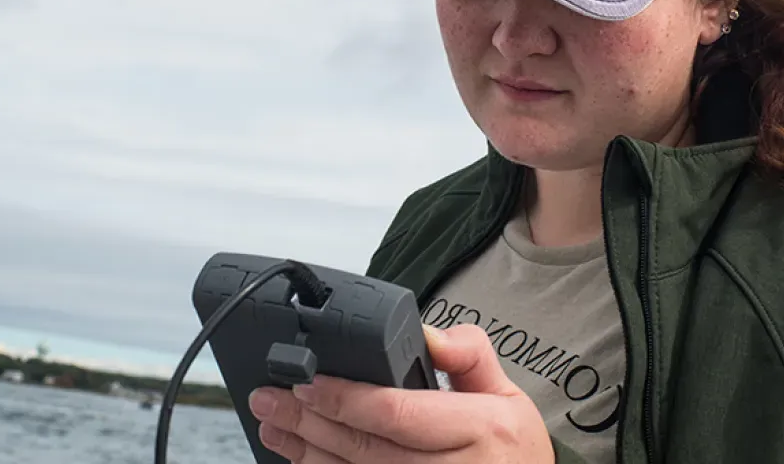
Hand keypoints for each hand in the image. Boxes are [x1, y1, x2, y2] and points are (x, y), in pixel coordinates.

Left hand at [247, 323, 554, 462]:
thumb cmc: (513, 452)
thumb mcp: (508, 395)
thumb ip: (467, 355)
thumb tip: (425, 333)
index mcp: (481, 430)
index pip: (398, 414)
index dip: (345, 399)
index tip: (307, 383)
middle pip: (364, 448)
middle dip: (308, 422)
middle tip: (270, 399)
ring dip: (306, 454)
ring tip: (273, 427)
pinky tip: (302, 460)